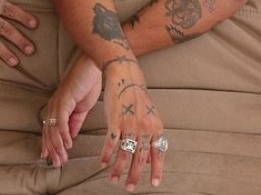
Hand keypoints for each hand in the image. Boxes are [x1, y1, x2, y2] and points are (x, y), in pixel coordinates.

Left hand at [41, 56, 101, 166]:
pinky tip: (68, 144)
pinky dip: (64, 135)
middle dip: (52, 150)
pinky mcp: (64, 100)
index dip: (48, 144)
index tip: (49, 158)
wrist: (94, 65)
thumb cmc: (89, 82)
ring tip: (62, 159)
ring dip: (58, 147)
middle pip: (49, 132)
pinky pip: (61, 122)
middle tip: (57, 164)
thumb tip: (71, 136)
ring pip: (53, 130)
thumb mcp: (83, 107)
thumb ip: (76, 121)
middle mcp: (53, 105)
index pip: (49, 129)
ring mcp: (57, 103)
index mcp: (57, 107)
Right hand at [101, 56, 164, 189]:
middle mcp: (145, 127)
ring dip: (118, 169)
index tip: (155, 184)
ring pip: (125, 153)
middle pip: (140, 157)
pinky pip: (111, 143)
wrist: (126, 77)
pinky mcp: (115, 121)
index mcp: (155, 127)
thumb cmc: (138, 97)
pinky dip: (106, 155)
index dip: (157, 169)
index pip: (158, 153)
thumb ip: (150, 135)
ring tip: (113, 180)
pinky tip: (102, 164)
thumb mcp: (150, 116)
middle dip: (135, 175)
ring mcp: (130, 124)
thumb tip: (150, 156)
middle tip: (130, 188)